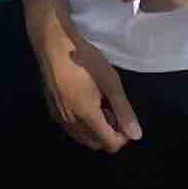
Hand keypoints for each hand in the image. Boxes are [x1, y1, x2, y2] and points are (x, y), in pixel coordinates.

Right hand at [28, 9, 140, 153]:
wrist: (52, 43)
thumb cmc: (85, 59)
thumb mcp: (110, 81)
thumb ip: (124, 110)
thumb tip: (136, 135)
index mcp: (86, 116)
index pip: (110, 144)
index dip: (123, 136)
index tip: (123, 115)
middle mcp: (71, 123)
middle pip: (96, 144)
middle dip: (109, 133)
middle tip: (112, 109)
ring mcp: (58, 117)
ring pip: (82, 138)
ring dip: (95, 129)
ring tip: (99, 104)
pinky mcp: (51, 110)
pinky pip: (71, 129)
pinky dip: (82, 125)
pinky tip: (84, 102)